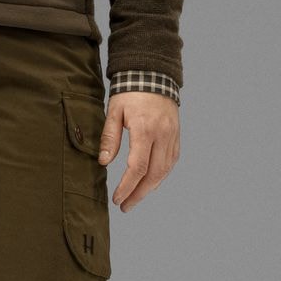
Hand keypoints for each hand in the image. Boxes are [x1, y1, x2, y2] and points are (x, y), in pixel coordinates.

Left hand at [98, 91, 179, 212]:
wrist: (153, 74)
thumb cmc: (130, 92)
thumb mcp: (114, 111)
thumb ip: (110, 137)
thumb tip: (104, 162)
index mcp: (145, 130)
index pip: (138, 167)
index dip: (127, 187)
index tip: (117, 198)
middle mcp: (162, 136)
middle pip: (154, 175)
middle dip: (138, 194)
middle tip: (125, 206)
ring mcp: (172, 136)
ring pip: (164, 171)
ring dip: (150, 188)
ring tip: (135, 198)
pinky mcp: (176, 136)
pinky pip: (171, 162)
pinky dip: (161, 176)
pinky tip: (150, 183)